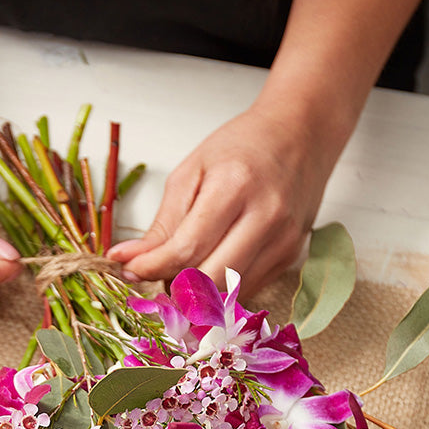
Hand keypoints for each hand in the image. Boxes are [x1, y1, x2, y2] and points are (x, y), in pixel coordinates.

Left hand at [107, 100, 341, 297]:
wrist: (301, 135)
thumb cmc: (241, 148)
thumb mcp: (190, 174)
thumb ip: (162, 225)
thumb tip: (127, 260)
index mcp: (234, 188)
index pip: (187, 249)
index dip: (151, 267)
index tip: (128, 268)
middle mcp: (266, 218)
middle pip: (210, 279)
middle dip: (173, 286)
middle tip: (153, 276)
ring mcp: (284, 242)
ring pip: (228, 292)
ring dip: (196, 293)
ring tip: (180, 270)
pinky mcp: (291, 258)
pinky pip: (246, 290)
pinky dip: (220, 288)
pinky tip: (209, 267)